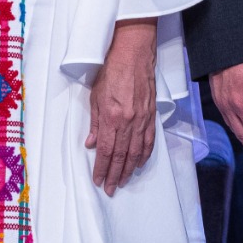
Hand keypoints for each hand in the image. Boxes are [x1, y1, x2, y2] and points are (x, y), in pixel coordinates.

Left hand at [87, 19, 158, 194]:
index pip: (105, 150)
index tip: (98, 181)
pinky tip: (139, 163)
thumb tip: (91, 143)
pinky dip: (144, 154)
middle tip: (111, 189)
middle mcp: (128, 121)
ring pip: (136, 151)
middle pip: (121, 155)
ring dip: (129, 169)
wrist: (134, 53)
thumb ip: (94, 122)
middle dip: (114, 174)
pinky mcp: (151, 114)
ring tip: (123, 180)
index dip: (101, 168)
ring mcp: (142, 119)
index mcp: (112, 117)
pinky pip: (149, 140)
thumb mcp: (95, 96)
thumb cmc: (111, 70)